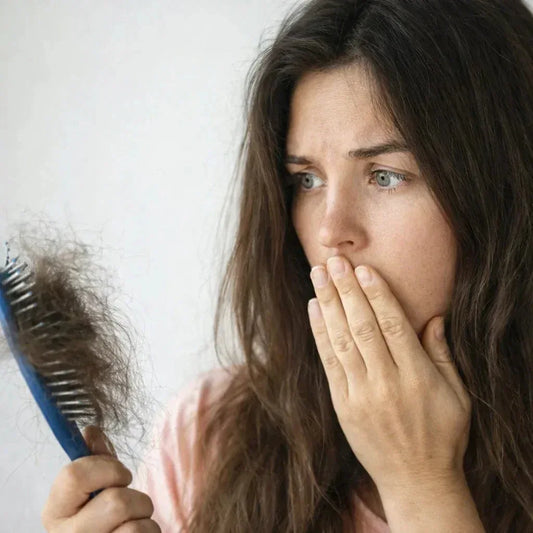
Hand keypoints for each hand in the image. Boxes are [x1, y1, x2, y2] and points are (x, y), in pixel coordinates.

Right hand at [41, 426, 160, 532]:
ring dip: (145, 518)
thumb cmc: (105, 514)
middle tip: (131, 503)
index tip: (120, 474)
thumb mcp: (98, 484)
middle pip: (115, 502)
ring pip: (134, 526)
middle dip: (135, 497)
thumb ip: (96, 458)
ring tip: (134, 522)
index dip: (107, 467)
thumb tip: (90, 430)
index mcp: (55, 511)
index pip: (74, 475)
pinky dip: (150, 532)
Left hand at [308, 256, 471, 493]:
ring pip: (341, 340)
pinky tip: (314, 309)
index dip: (376, 294)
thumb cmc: (442, 436)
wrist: (416, 481)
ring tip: (318, 275)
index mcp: (416, 377)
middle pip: (362, 326)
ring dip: (328, 304)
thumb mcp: (457, 396)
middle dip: (346, 290)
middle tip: (333, 261)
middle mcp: (386, 383)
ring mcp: (360, 394)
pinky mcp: (343, 405)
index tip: (363, 269)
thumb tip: (433, 317)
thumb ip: (442, 355)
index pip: (392, 325)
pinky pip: (329, 362)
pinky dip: (320, 333)